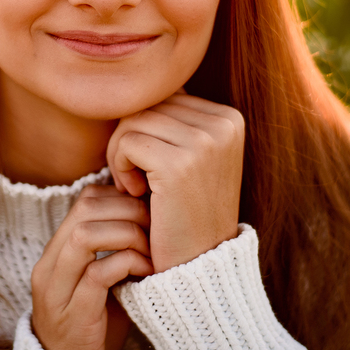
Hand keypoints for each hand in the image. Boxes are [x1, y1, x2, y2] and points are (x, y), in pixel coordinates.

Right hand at [30, 184, 153, 349]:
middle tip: (154, 224)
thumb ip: (111, 249)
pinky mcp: (74, 315)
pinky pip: (98, 274)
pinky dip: (127, 264)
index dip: (120, 197)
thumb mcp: (98, 280)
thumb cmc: (94, 324)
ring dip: (127, 234)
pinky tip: (147, 271)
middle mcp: (49, 268)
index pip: (83, 201)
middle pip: (83, 210)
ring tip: (150, 248)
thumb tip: (149, 212)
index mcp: (55, 254)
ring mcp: (57, 292)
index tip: (147, 210)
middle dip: (127, 210)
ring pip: (85, 236)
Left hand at [106, 90, 243, 271]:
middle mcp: (224, 124)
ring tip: (135, 187)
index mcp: (230, 118)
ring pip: (133, 120)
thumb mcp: (189, 159)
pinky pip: (126, 141)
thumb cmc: (183, 212)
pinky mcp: (180, 163)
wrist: (196, 267)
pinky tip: (134, 193)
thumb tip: (142, 83)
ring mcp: (205, 142)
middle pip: (147, 104)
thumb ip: (174, 121)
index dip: (145, 129)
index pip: (164, 96)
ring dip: (120, 155)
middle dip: (129, 140)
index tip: (150, 168)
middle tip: (136, 180)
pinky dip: (119, 167)